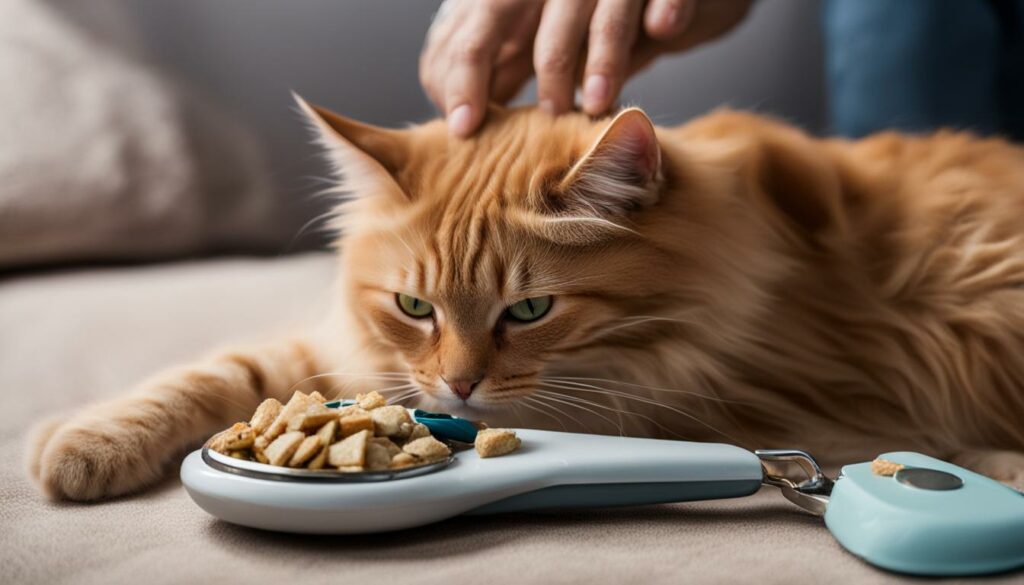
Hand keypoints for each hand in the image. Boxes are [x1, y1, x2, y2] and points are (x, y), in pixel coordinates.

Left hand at [419, 0, 752, 136]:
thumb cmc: (593, 25)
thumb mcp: (538, 45)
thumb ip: (502, 73)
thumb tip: (461, 119)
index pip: (473, 30)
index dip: (463, 77)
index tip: (463, 128)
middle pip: (519, 9)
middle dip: (516, 66)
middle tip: (534, 121)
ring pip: (597, 10)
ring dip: (600, 56)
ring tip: (597, 103)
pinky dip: (666, 8)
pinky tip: (662, 27)